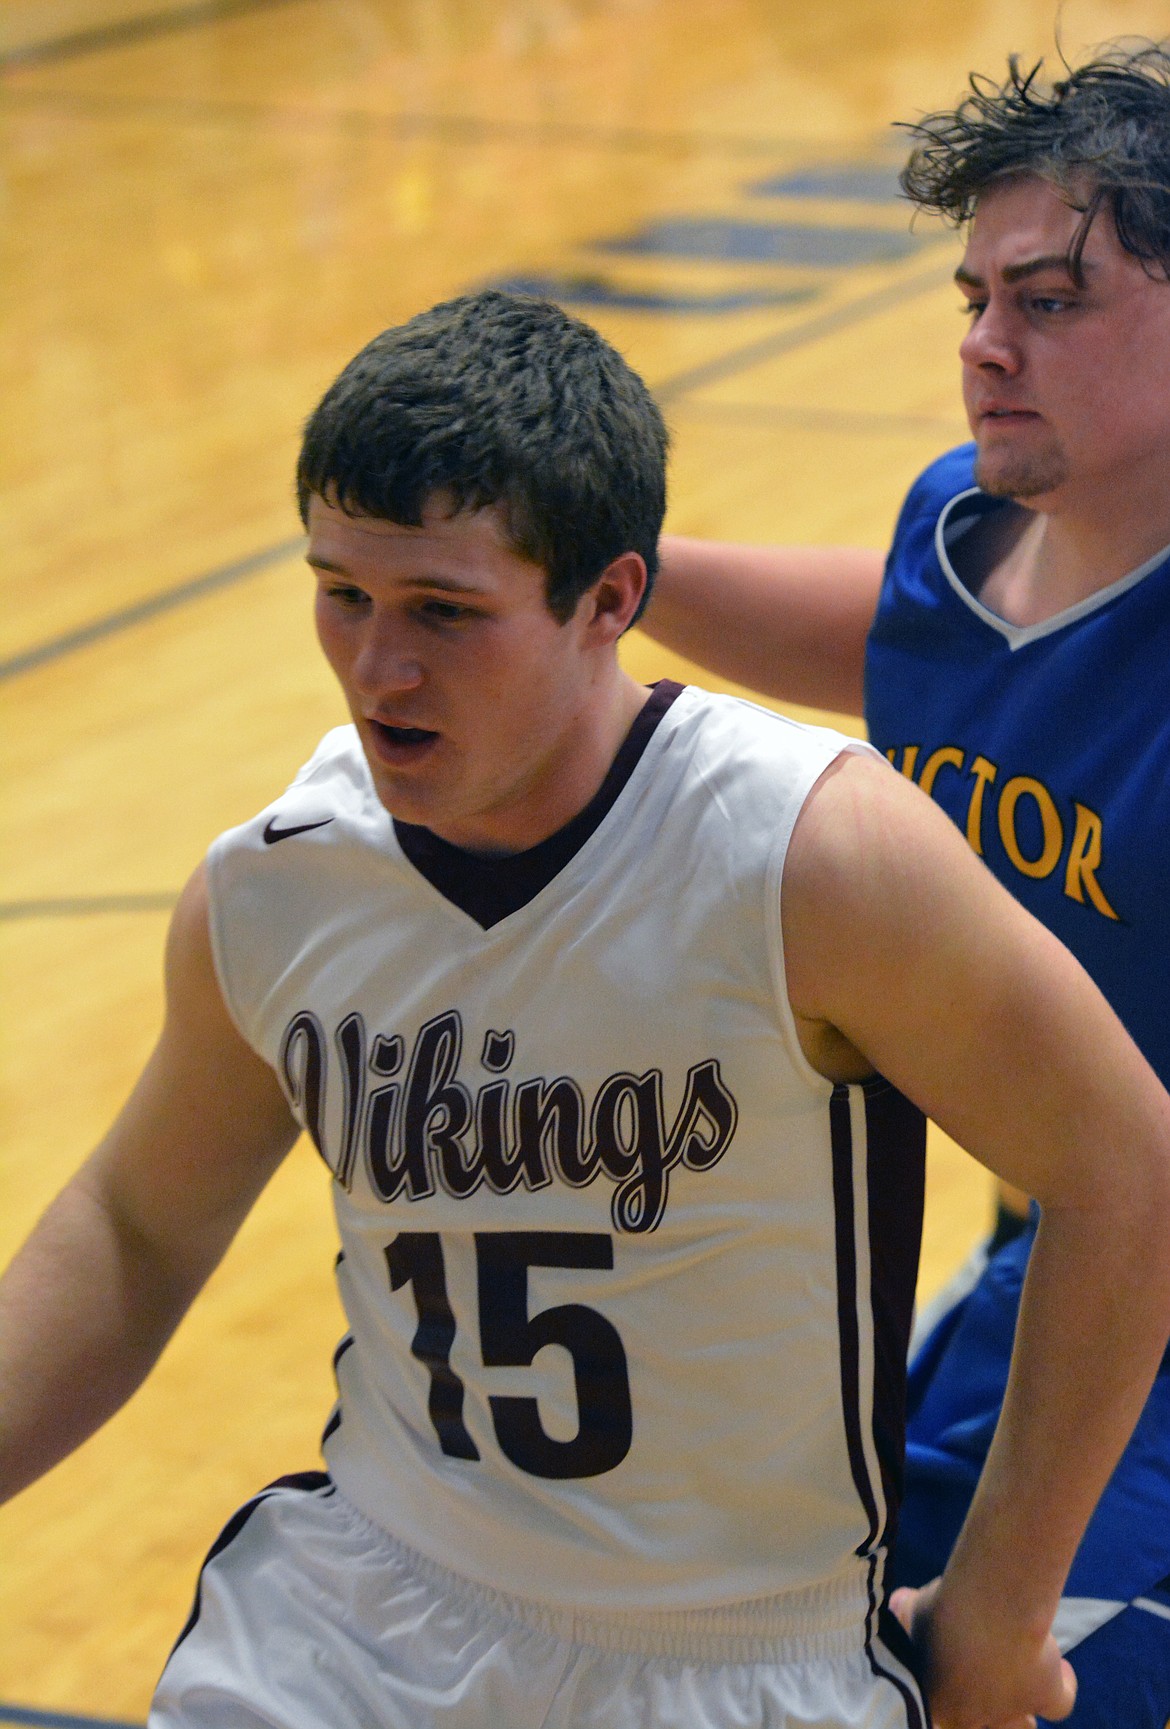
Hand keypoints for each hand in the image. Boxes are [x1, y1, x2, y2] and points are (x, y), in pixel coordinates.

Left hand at [890, 1580, 1076, 1728]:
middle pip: (981, 1724)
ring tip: (1020, 1682)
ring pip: (1021, 1726)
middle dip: (985, 1710)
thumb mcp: (917, 1608)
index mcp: (939, 1703)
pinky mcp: (1046, 1694)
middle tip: (986, 1686)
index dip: (951, 1699)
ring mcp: (1013, 1710)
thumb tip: (898, 1602)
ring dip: (1019, 1712)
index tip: (953, 1682)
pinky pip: (1059, 1702)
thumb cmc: (943, 1612)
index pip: (944, 1717)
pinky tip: (1060, 1668)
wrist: (989, 1612)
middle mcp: (974, 1716)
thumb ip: (907, 1611)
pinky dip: (1063, 1685)